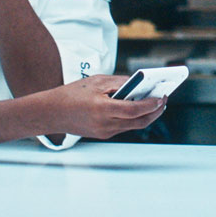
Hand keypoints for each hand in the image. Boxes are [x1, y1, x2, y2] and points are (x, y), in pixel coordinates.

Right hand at [44, 75, 168, 138]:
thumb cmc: (71, 94)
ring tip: (156, 102)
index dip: (151, 104)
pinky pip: (124, 127)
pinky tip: (139, 108)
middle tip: (164, 100)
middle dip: (155, 112)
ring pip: (133, 126)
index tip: (162, 96)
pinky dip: (134, 118)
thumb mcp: (97, 81)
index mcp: (103, 109)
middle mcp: (105, 124)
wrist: (51, 113)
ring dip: (146, 115)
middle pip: (139, 122)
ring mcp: (104, 132)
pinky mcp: (103, 135)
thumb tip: (139, 83)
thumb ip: (120, 82)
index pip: (135, 110)